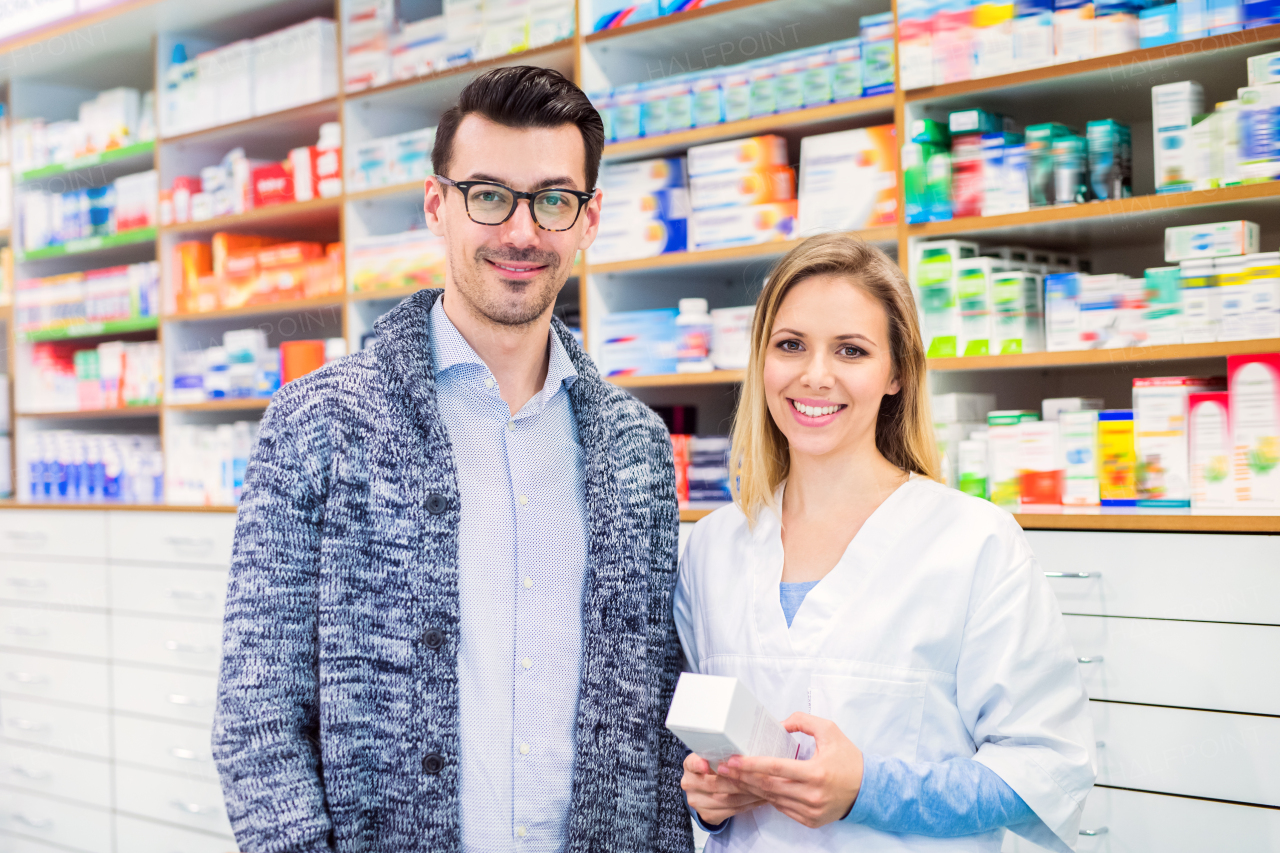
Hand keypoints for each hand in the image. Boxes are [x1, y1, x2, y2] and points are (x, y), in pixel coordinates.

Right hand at [681, 751, 767, 826]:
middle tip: (759, 777)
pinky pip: (732, 811)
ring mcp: (697, 802)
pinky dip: (749, 805)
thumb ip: (723, 755)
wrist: (706, 791)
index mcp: (690, 765)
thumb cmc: (714, 769)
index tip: (706, 765)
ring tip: (764, 789)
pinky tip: (759, 799)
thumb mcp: (713, 758)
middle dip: (740, 781)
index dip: (699, 764)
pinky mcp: (707, 815)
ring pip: (727, 799)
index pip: (693, 763)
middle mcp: (689, 784)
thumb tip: (743, 754)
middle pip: (715, 784)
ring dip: (749, 794)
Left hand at [714, 712, 863, 828]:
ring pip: (773, 800)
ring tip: (734, 778)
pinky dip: (769, 798)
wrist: (868, 790)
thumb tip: (779, 723)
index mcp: (816, 773)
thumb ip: (803, 721)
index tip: (733, 760)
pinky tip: (757, 788)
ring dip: (752, 789)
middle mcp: (813, 795)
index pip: (775, 768)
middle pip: (769, 786)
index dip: (751, 764)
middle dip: (743, 777)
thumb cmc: (849, 759)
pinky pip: (783, 809)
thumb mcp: (830, 731)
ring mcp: (811, 811)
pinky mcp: (811, 821)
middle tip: (724, 769)